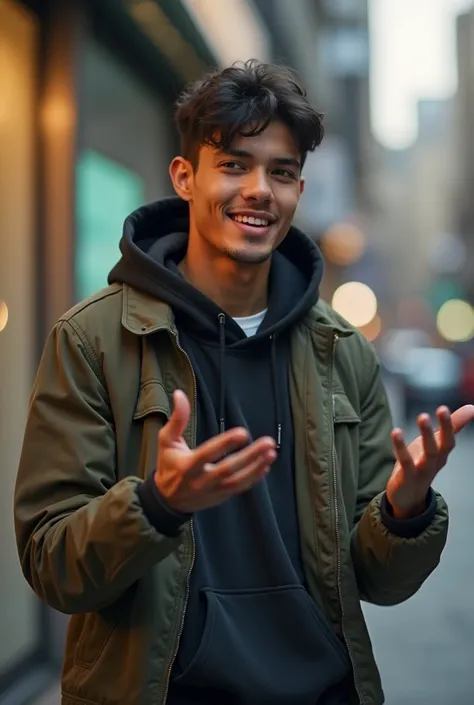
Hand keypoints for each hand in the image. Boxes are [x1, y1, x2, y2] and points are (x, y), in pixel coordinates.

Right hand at [155, 390, 276, 512]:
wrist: (167, 500)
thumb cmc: (168, 465)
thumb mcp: (166, 441)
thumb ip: (177, 419)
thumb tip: (179, 394)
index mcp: (187, 465)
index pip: (208, 454)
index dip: (225, 444)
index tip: (243, 433)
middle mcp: (201, 480)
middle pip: (228, 469)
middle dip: (250, 456)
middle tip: (268, 442)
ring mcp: (213, 491)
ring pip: (237, 481)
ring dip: (256, 467)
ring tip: (271, 453)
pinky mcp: (221, 497)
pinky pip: (240, 488)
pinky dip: (254, 478)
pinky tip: (266, 465)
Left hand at [386, 404, 473, 519]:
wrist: (408, 497)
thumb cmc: (422, 465)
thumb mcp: (436, 444)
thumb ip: (452, 426)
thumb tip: (472, 408)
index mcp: (441, 454)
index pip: (449, 439)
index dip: (453, 424)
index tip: (461, 408)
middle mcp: (434, 462)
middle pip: (442, 446)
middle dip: (445, 428)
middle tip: (443, 409)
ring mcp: (421, 471)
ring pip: (428, 454)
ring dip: (427, 435)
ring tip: (423, 416)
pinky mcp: (406, 477)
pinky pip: (405, 461)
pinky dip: (401, 447)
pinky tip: (396, 432)